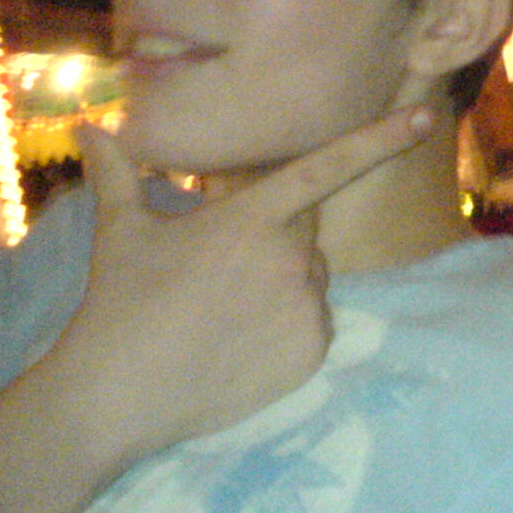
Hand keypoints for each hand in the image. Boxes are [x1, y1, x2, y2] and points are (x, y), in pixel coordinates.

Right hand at [41, 107, 434, 466]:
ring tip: (220, 314)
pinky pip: (314, 325)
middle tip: (219, 271)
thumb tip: (87, 126)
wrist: (116, 396)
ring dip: (280, 285)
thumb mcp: (120, 231)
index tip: (425, 117)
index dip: (379, 138)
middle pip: (304, 232)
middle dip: (272, 239)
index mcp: (252, 218)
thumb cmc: (118, 304)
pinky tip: (239, 342)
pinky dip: (287, 328)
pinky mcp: (312, 353)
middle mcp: (291, 259)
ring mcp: (306, 309)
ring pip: (310, 280)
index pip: (326, 166)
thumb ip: (118, 172)